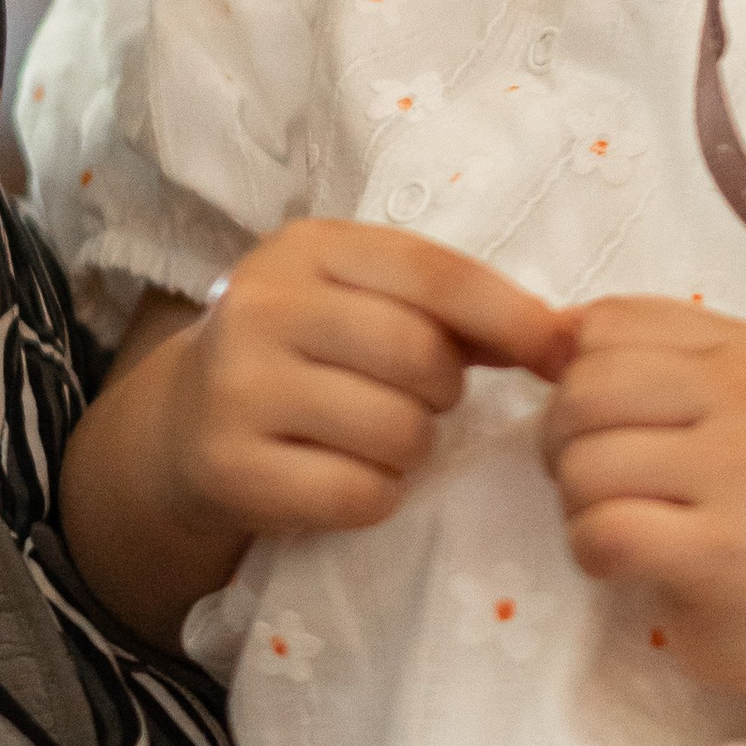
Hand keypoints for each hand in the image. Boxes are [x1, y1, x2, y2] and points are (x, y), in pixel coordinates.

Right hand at [159, 222, 573, 548]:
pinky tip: (346, 477)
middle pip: (419, 357)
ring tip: (376, 438)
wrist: (183, 426)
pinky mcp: (229, 466)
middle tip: (416, 400)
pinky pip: (358, 494)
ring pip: (396, 431)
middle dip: (443, 391)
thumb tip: (563, 340)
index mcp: (306, 247)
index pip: (432, 273)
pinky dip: (376, 498)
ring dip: (411, 449)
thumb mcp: (361, 302)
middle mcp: (261, 307)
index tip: (556, 351)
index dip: (509, 315)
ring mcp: (237, 388)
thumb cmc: (306, 355)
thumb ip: (451, 309)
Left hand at [537, 294, 745, 702]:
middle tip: (597, 483)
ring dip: (576, 506)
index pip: (605, 325)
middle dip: (562, 444)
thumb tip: (545, 332)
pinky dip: (590, 552)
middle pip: (584, 392)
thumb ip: (633, 358)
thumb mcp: (708, 404)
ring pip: (586, 464)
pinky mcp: (727, 550)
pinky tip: (621, 561)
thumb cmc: (743, 497)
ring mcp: (745, 472)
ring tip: (619, 522)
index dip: (573, 378)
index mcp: (742, 349)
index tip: (603, 426)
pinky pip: (605, 531)